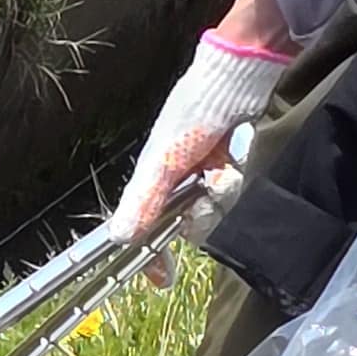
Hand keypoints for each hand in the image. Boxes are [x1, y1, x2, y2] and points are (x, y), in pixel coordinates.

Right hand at [112, 30, 287, 241]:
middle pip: (186, 222)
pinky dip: (236, 180)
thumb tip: (119, 238)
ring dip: (221, 194)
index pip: (143, 226)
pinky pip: (233, 191)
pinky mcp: (228, 162)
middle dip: (199, 215)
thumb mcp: (165, 158)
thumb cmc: (194, 112)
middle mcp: (176, 179)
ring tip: (226, 169)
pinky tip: (236, 161)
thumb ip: (144, 198)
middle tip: (207, 193)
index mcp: (153, 178)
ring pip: (213, 209)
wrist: (237, 77)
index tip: (161, 278)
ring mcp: (204, 172)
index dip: (150, 254)